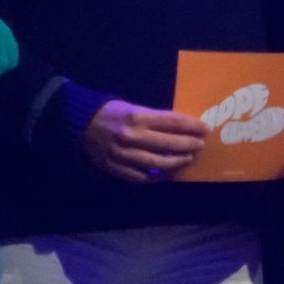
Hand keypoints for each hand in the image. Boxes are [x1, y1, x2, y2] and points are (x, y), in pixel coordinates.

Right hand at [80, 97, 206, 183]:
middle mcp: (132, 136)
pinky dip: (158, 177)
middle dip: (189, 145)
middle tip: (201, 145)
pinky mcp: (117, 168)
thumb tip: (180, 126)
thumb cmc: (109, 112)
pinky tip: (168, 173)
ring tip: (188, 158)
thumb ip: (153, 117)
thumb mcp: (131, 107)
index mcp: (137, 117)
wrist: (78, 124)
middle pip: (169, 144)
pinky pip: (142, 177)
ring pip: (158, 164)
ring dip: (177, 162)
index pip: (172, 122)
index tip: (206, 129)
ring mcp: (124, 155)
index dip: (192, 126)